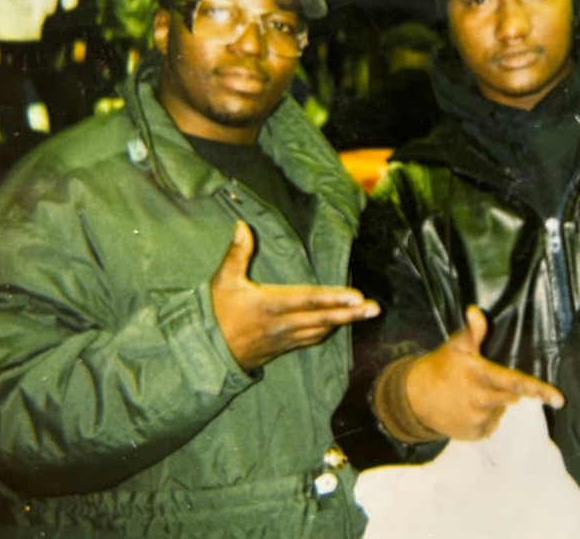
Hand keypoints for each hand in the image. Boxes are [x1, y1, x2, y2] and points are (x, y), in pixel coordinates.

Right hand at [211, 221, 379, 369]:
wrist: (204, 354)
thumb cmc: (215, 313)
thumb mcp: (223, 281)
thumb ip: (236, 253)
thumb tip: (241, 225)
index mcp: (270, 305)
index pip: (308, 300)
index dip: (333, 298)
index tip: (356, 296)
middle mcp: (282, 324)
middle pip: (322, 318)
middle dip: (350, 314)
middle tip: (375, 308)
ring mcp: (284, 339)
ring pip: (320, 331)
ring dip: (344, 323)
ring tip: (366, 314)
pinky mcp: (283, 348)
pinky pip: (310, 340)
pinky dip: (327, 332)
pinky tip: (340, 326)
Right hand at [404, 305, 564, 440]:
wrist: (414, 398)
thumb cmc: (440, 367)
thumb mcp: (456, 346)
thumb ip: (473, 331)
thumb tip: (475, 311)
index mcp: (482, 377)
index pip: (517, 383)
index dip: (540, 390)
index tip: (559, 399)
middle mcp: (482, 402)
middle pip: (510, 397)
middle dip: (504, 390)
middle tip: (483, 381)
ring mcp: (478, 421)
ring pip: (500, 411)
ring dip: (493, 404)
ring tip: (471, 394)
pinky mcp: (473, 435)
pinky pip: (490, 426)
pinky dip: (484, 418)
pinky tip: (468, 408)